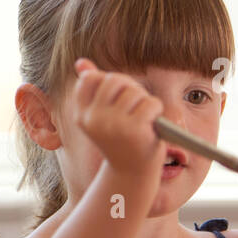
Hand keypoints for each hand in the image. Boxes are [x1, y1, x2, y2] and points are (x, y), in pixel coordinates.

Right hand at [69, 57, 166, 175]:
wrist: (131, 175)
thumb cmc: (119, 141)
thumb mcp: (101, 115)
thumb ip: (93, 88)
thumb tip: (81, 62)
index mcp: (81, 115)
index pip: (90, 79)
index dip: (107, 83)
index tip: (115, 99)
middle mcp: (93, 120)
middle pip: (114, 79)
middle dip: (129, 88)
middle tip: (134, 106)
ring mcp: (113, 125)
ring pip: (135, 91)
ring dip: (144, 101)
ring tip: (142, 119)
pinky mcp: (135, 131)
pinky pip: (151, 103)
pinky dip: (156, 111)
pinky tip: (151, 126)